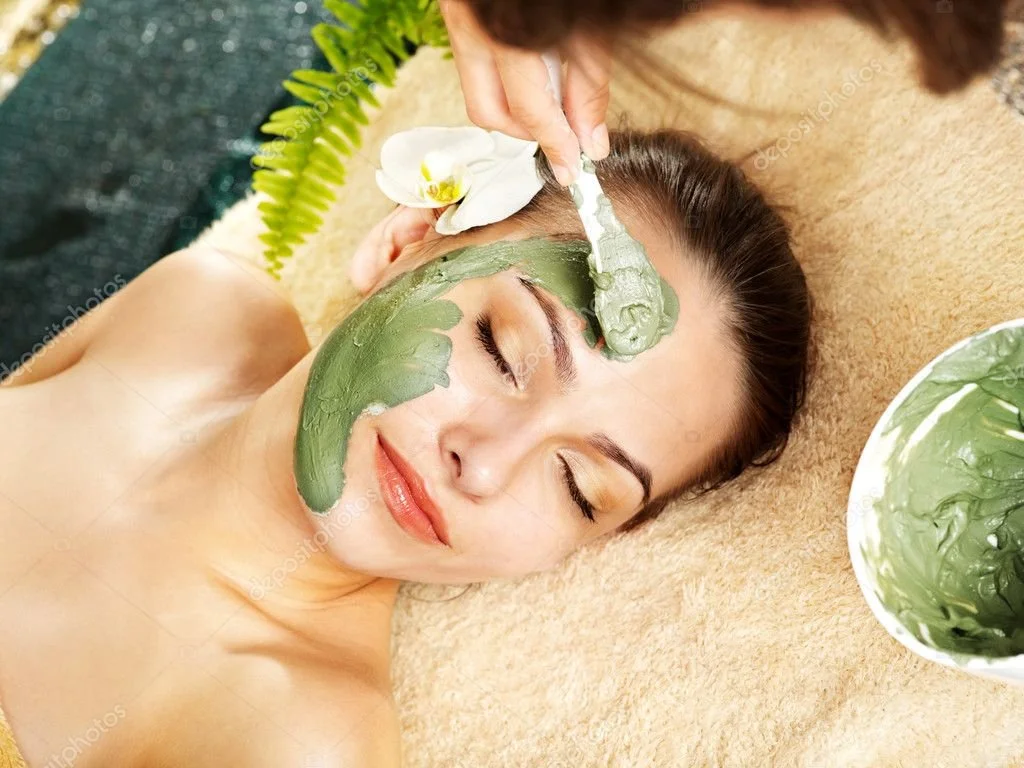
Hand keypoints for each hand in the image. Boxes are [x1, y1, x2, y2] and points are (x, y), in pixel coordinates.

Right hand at [439, 0, 611, 185]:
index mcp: (507, 31)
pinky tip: (536, 64)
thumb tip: (589, 143)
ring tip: (552, 86)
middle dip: (526, 130)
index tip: (572, 169)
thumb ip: (589, 87)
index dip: (555, 144)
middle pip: (488, 112)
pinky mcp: (457, 17)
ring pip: (477, 93)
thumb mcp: (590, 29)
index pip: (528, 109)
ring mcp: (457, 22)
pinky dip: (506, 78)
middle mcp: (472, 28)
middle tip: (562, 129)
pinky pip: (476, 66)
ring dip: (515, 104)